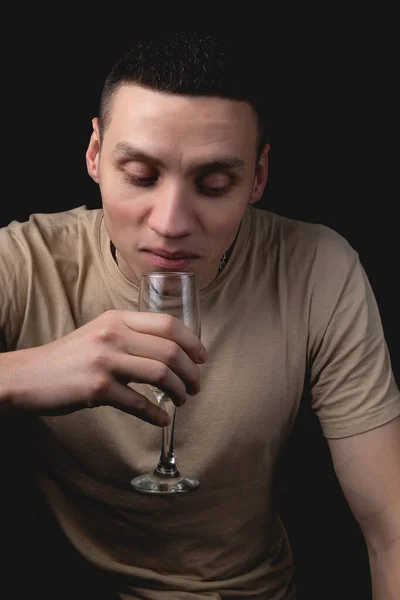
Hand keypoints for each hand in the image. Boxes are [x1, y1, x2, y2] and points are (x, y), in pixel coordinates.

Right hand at [1, 310, 206, 425]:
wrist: (30, 375)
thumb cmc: (70, 356)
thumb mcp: (100, 332)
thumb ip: (131, 335)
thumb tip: (171, 352)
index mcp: (117, 318)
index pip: (168, 324)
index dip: (193, 342)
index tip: (202, 358)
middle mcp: (113, 334)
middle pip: (170, 350)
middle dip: (191, 372)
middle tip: (195, 385)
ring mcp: (105, 361)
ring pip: (160, 375)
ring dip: (179, 391)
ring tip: (182, 400)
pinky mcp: (97, 388)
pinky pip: (139, 403)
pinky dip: (156, 414)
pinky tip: (162, 419)